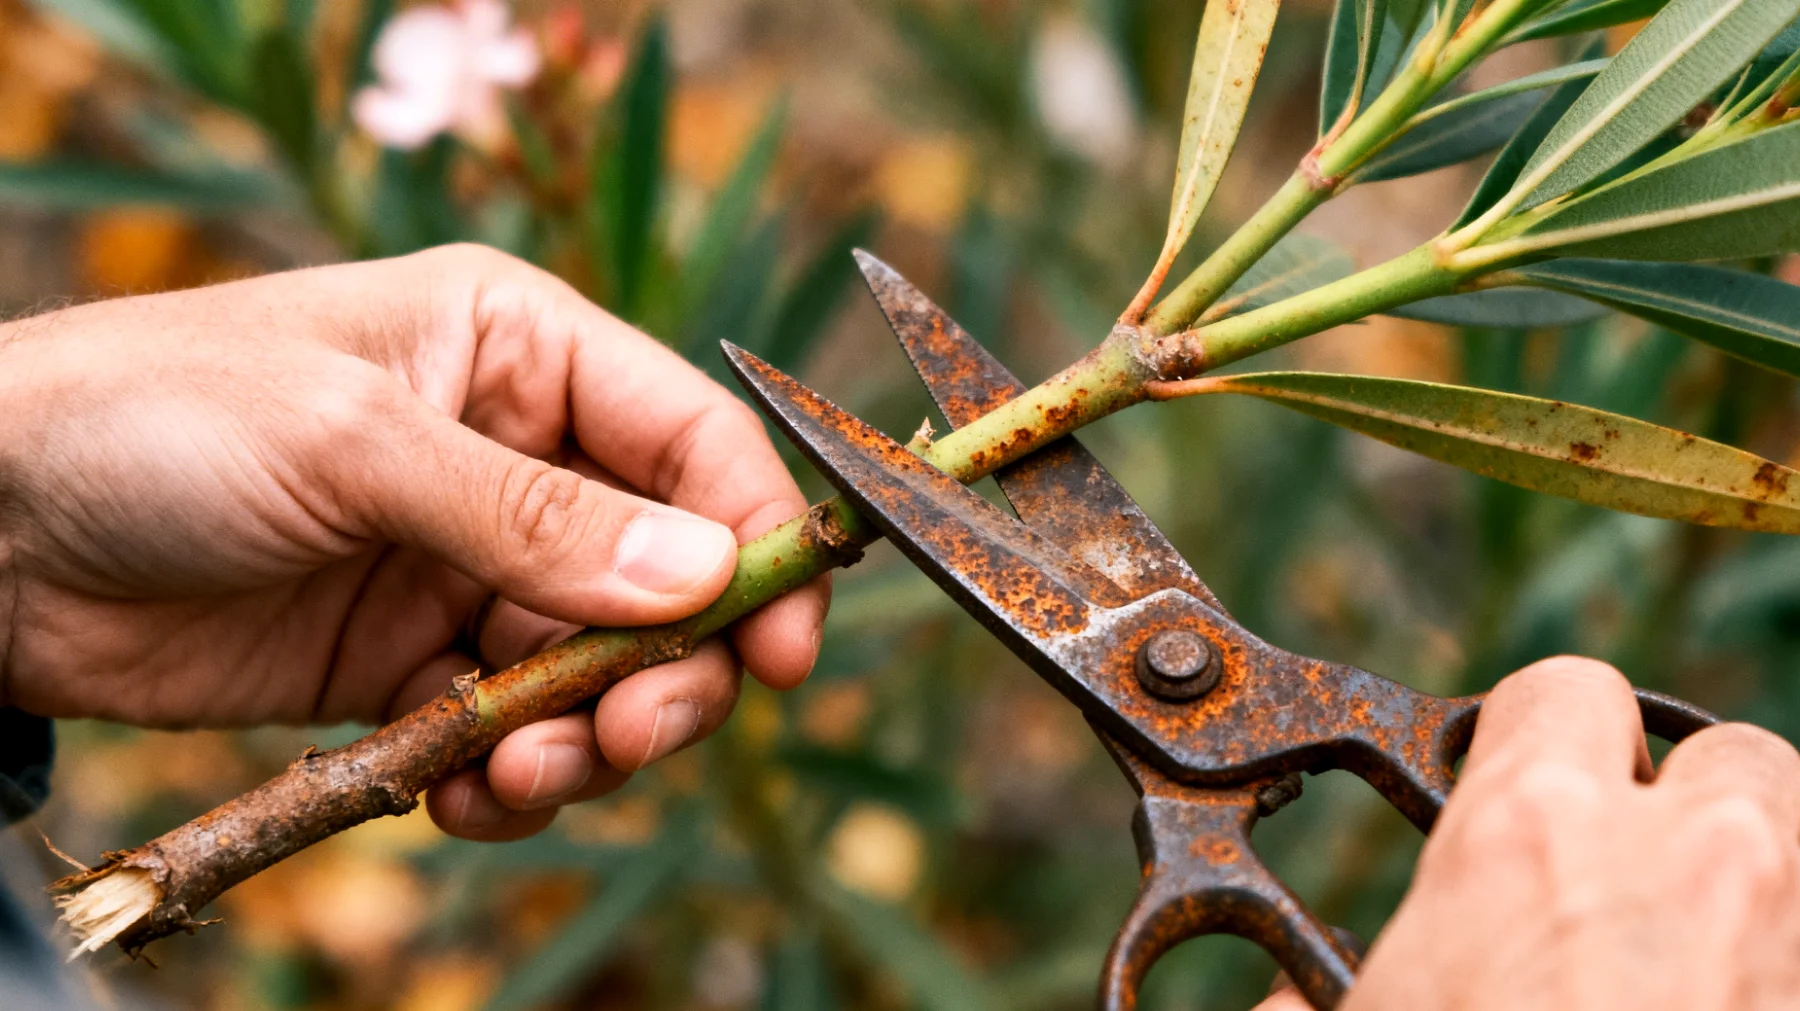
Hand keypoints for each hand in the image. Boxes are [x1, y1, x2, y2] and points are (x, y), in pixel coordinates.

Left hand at [0, 244, 827, 841]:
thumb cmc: (154, 420)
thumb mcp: (352, 443)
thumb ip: (534, 518)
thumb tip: (705, 576)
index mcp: (518, 349)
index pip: (691, 441)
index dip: (754, 539)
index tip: (782, 646)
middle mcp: (514, 455)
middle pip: (667, 574)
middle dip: (669, 667)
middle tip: (633, 735)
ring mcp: (462, 562)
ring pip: (597, 666)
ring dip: (587, 735)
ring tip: (521, 772)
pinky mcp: (407, 660)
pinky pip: (507, 729)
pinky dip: (506, 777)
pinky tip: (463, 793)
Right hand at [1256, 657, 1799, 1009]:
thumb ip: (1319, 991)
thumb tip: (1305, 1000)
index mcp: (1528, 838)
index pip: (1562, 690)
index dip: (1537, 736)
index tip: (1522, 792)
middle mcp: (1687, 865)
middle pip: (1729, 754)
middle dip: (1686, 805)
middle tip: (1630, 884)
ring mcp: (1787, 945)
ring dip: (1759, 890)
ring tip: (1692, 966)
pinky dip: (1782, 971)